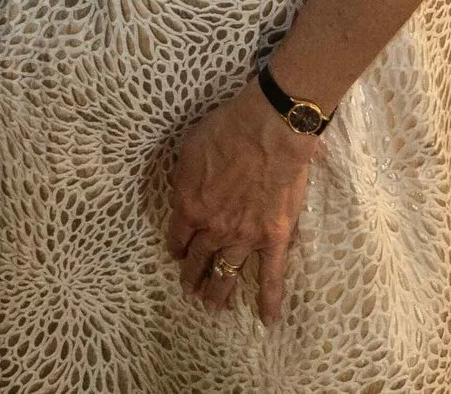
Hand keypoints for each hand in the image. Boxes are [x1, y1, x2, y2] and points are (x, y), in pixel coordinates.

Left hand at [165, 81, 317, 320]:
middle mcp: (213, 229)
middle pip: (199, 259)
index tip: (177, 254)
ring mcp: (244, 238)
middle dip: (192, 276)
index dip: (176, 247)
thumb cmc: (227, 131)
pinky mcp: (273, 239)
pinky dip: (269, 300)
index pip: (177, 236)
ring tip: (214, 305)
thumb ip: (185, 179)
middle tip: (189, 289)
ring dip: (218, 291)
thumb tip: (184, 193)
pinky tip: (267, 319)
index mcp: (189, 206)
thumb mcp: (190, 151)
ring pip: (227, 272)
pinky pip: (271, 276)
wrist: (268, 132)